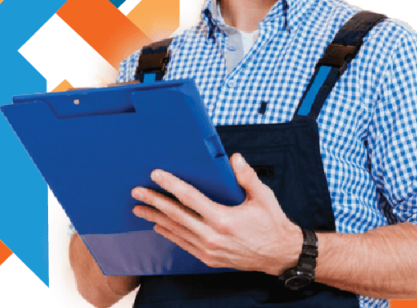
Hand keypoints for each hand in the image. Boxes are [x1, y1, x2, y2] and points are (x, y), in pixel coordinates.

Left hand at [131, 153, 301, 275]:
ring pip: (175, 231)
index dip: (171, 185)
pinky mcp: (208, 258)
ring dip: (155, 218)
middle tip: (137, 192)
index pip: (190, 198)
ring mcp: (209, 250)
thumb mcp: (263, 197)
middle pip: (176, 215)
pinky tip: (158, 225)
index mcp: (223, 219)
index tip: (156, 175)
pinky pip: (183, 244)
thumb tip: (234, 158)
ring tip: (139, 208)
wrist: (279, 254)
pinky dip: (168, 233)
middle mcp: (212, 236)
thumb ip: (246, 176)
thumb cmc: (272, 223)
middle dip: (154, 202)